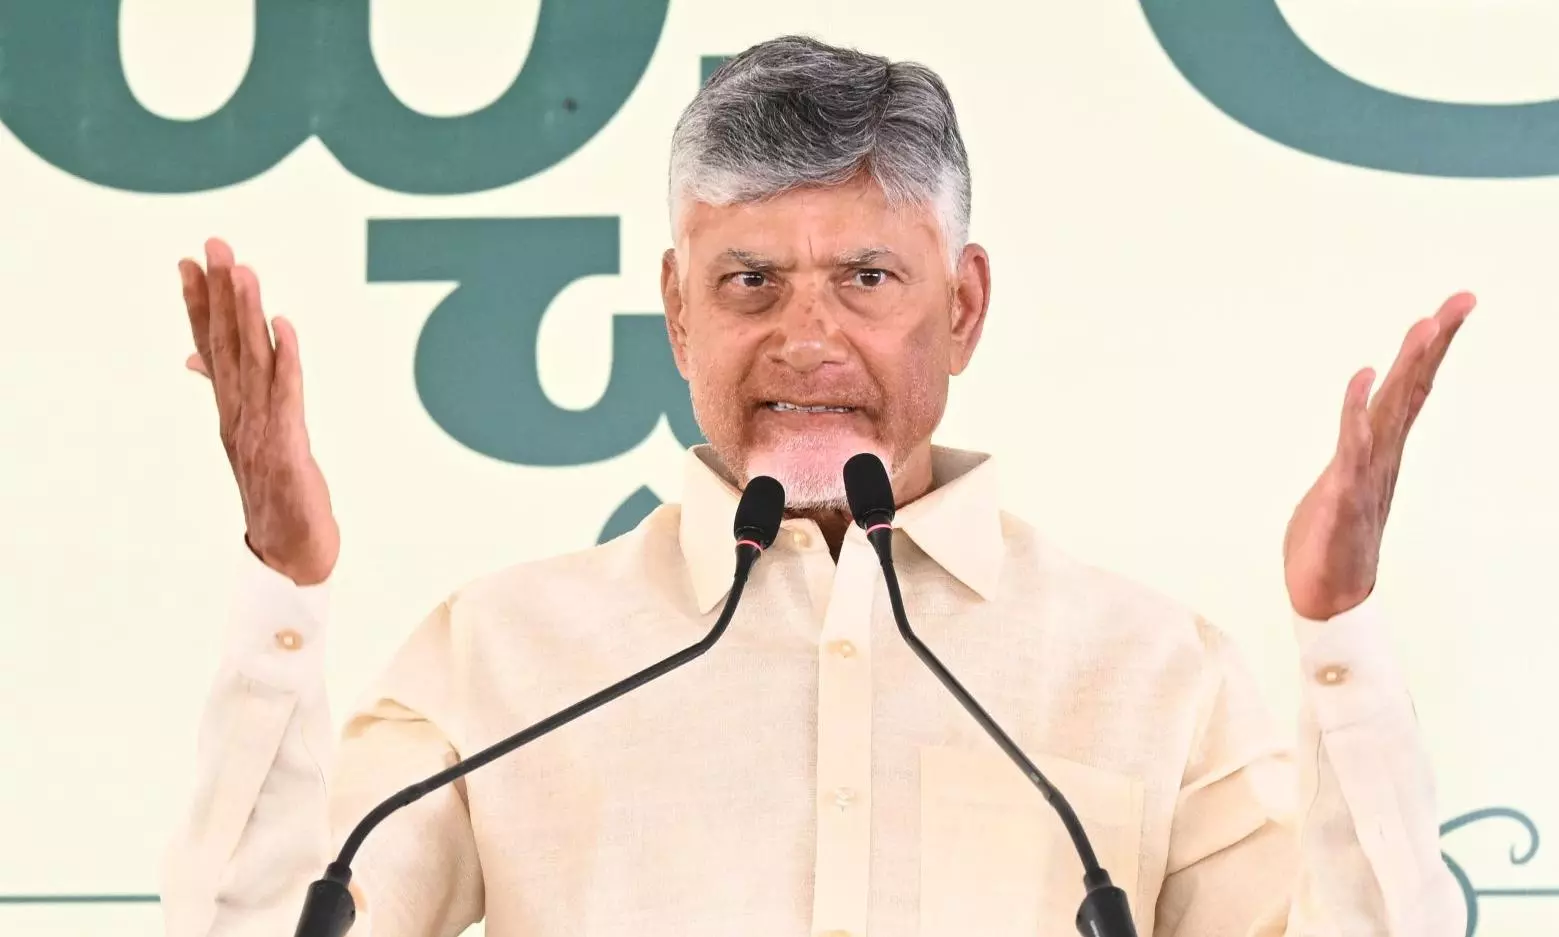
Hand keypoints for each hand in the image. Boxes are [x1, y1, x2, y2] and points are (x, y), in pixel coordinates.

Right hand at [182, 238, 339, 585]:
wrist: (291, 555)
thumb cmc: (278, 498)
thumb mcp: (252, 442)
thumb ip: (231, 398)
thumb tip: (198, 360)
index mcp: (233, 413)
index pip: (213, 349)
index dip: (201, 305)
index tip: (190, 262)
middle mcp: (241, 417)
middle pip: (227, 346)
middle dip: (220, 294)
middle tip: (212, 245)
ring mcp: (261, 432)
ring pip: (253, 363)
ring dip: (247, 315)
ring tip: (242, 271)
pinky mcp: (288, 449)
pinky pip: (287, 397)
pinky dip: (285, 360)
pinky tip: (283, 327)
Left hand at [1283, 292, 1474, 619]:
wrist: (1327, 598)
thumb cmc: (1330, 542)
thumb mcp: (1342, 484)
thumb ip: (1354, 454)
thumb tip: (1363, 424)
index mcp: (1381, 450)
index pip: (1411, 390)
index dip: (1432, 350)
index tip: (1453, 309)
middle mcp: (1382, 455)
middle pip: (1413, 389)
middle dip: (1435, 343)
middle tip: (1461, 300)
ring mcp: (1366, 472)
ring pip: (1391, 410)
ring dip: (1408, 367)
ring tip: (1426, 325)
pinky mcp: (1344, 492)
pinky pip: (1351, 444)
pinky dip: (1356, 409)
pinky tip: (1364, 376)